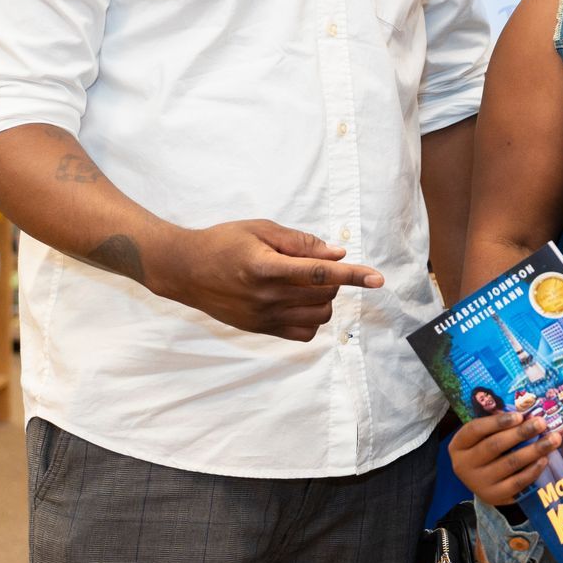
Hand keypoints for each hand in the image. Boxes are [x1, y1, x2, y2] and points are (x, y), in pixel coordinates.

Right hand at [146, 219, 382, 340]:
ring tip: (306, 283)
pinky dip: (312, 318)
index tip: (378, 278)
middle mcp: (266, 296)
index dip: (353, 275)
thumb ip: (301, 242)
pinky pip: (303, 333)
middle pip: (323, 294)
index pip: (320, 274)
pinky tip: (300, 302)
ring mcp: (263, 317)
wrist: (185, 270)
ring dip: (324, 298)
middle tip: (315, 264)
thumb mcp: (261, 230)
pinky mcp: (260, 329)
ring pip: (318, 315)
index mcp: (266, 267)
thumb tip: (337, 255)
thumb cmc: (223, 242)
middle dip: (333, 279)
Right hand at [449, 412, 562, 507]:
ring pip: (509, 464)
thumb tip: (528, 412)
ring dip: (534, 450)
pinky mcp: (494, 496)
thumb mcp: (483, 436)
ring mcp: (479, 483)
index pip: (475, 430)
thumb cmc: (485, 448)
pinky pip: (517, 483)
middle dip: (521, 433)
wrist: (481, 481)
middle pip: (495, 446)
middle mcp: (464, 465)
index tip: (519, 415)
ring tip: (553, 439)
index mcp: (459, 445)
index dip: (498, 422)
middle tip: (541, 423)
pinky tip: (544, 459)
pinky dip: (532, 470)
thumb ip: (498, 425)